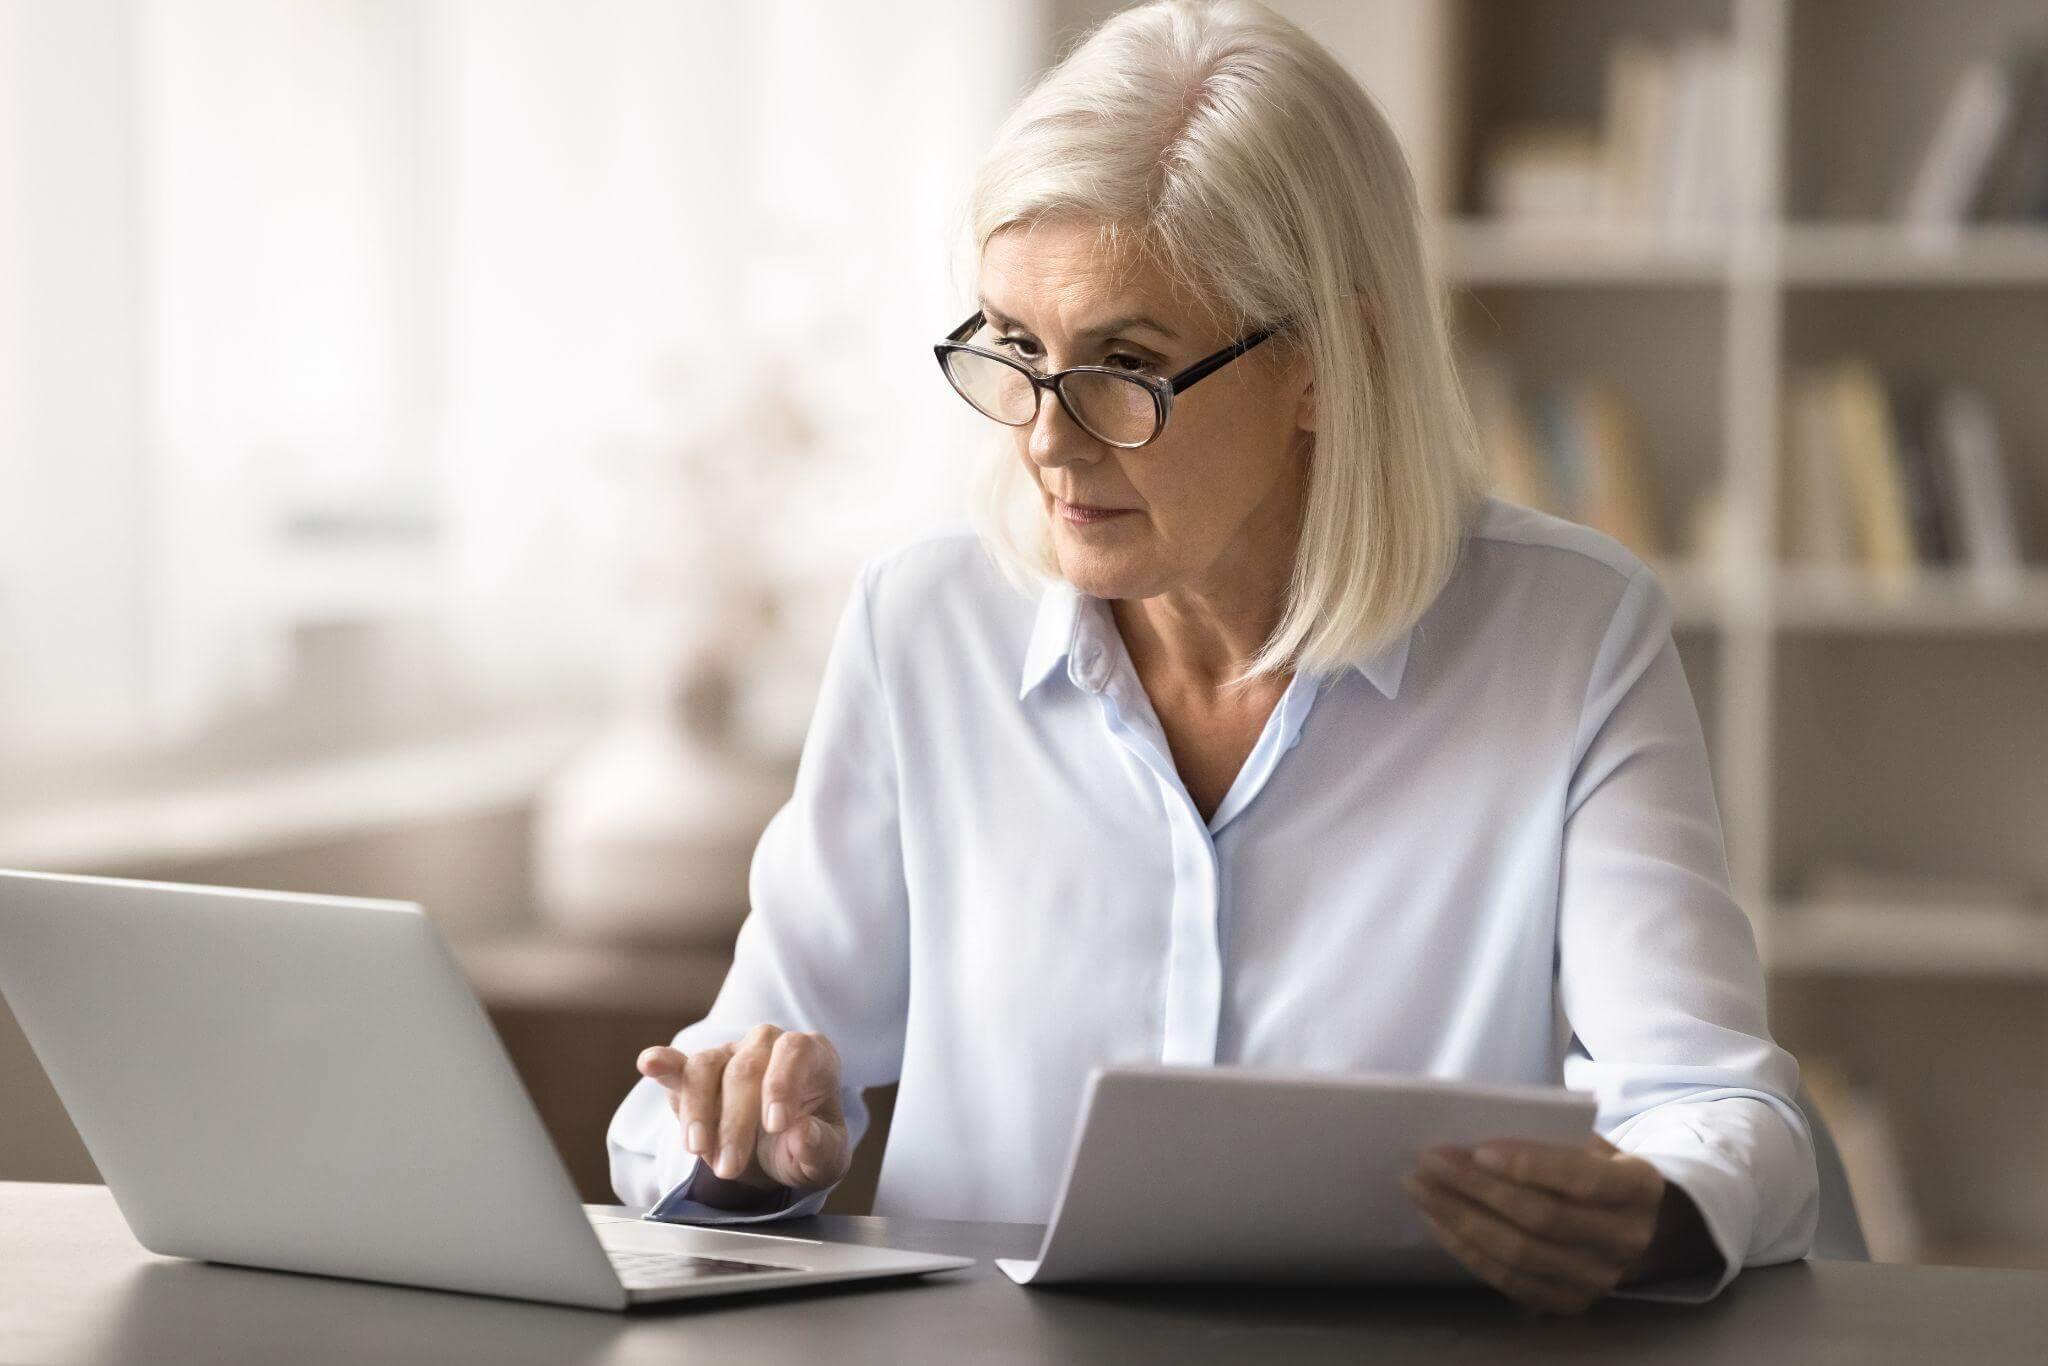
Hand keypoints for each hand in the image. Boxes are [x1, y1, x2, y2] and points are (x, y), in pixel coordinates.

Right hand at [635, 1023, 851, 1199]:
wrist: (776, 1156)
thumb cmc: (806, 1146)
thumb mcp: (824, 1159)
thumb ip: (819, 1147)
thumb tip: (802, 1132)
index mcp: (811, 1056)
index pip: (796, 1051)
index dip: (782, 1084)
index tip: (775, 1126)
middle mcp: (767, 1045)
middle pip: (745, 1068)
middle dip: (735, 1122)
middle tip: (730, 1168)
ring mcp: (729, 1054)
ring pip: (706, 1067)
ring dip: (698, 1111)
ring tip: (697, 1151)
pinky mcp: (694, 1072)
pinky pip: (678, 1064)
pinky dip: (663, 1064)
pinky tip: (650, 1063)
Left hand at [1400, 1134, 1664, 1313]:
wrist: (1628, 1224)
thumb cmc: (1595, 1168)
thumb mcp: (1589, 1142)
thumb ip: (1548, 1139)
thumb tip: (1472, 1134)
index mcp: (1640, 1187)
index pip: (1584, 1178)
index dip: (1530, 1165)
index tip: (1479, 1148)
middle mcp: (1626, 1240)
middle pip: (1544, 1219)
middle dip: (1478, 1188)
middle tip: (1429, 1160)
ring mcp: (1599, 1279)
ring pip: (1521, 1254)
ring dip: (1460, 1219)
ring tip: (1420, 1188)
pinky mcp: (1568, 1302)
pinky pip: (1509, 1281)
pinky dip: (1467, 1250)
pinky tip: (1437, 1221)